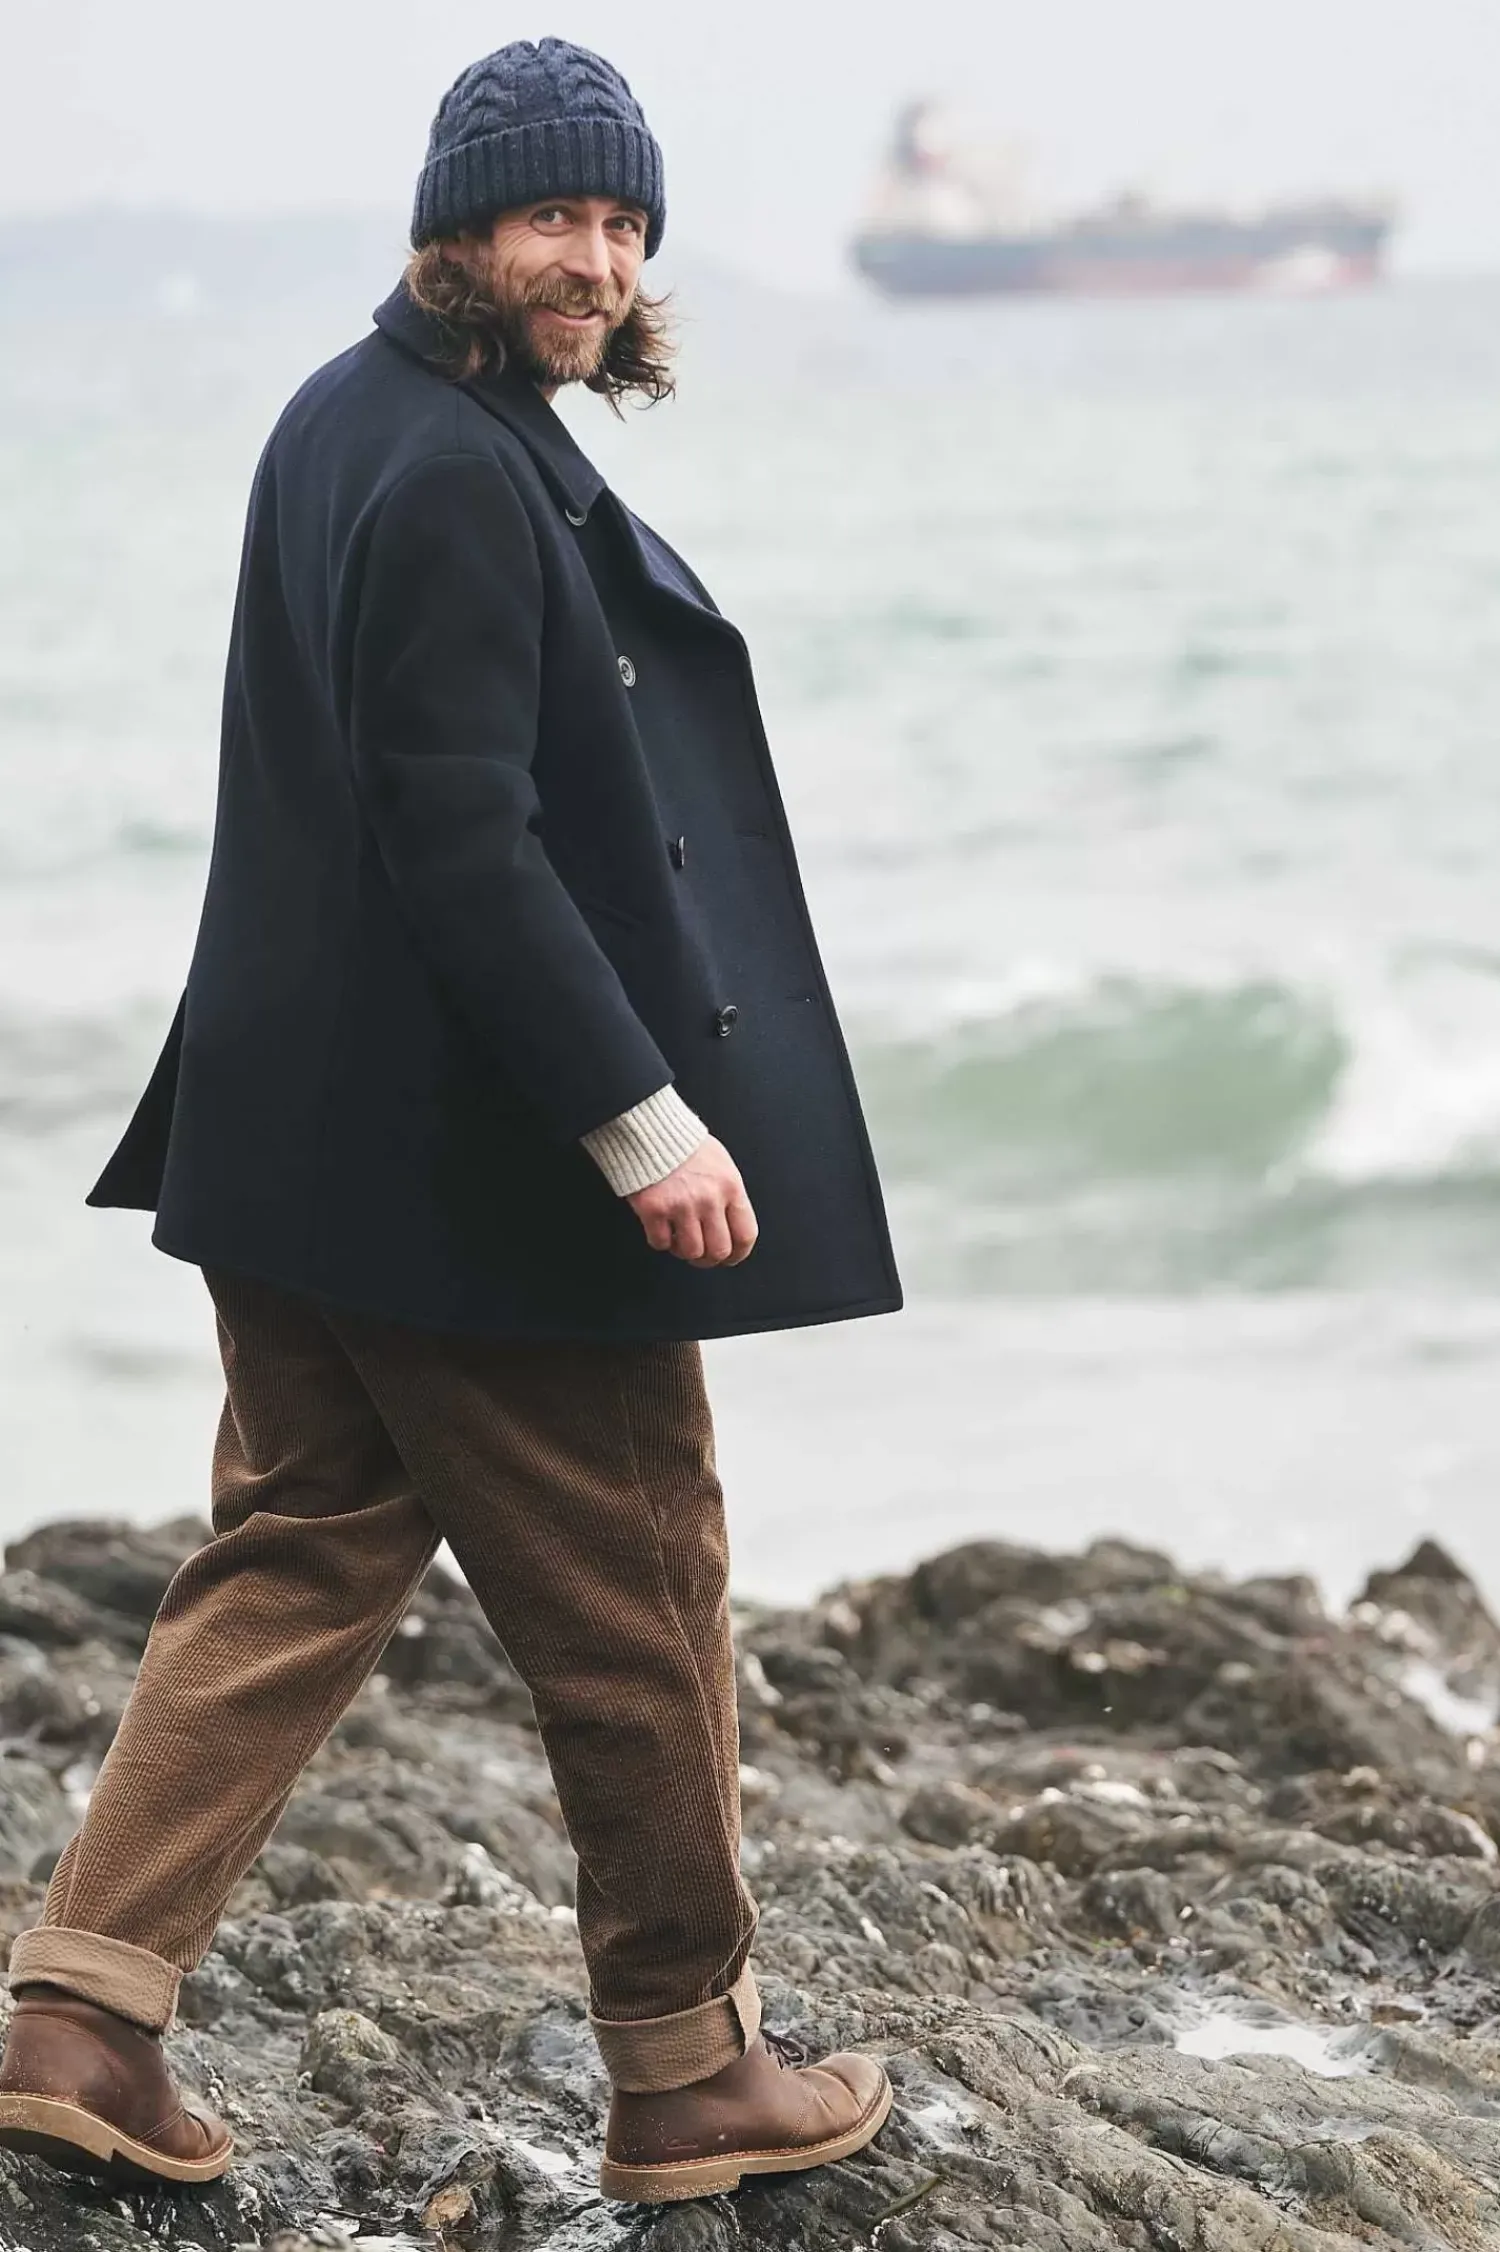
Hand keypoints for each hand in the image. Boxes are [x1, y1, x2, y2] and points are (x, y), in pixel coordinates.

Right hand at [627, 1138, 758, 1267]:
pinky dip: (659, 1240)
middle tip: (699, 1254)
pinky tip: (659, 1226)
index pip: (745, 1234)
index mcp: (730, 1187)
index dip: (738, 1254)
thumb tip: (730, 1228)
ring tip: (677, 1236)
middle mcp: (709, 1199)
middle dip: (709, 1259)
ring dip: (683, 1249)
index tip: (729, 1258)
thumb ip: (727, 1195)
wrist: (649, 1127)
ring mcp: (681, 1205)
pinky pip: (660, 1243)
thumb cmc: (684, 1144)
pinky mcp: (654, 1209)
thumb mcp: (720, 1163)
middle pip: (718, 1250)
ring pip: (690, 1251)